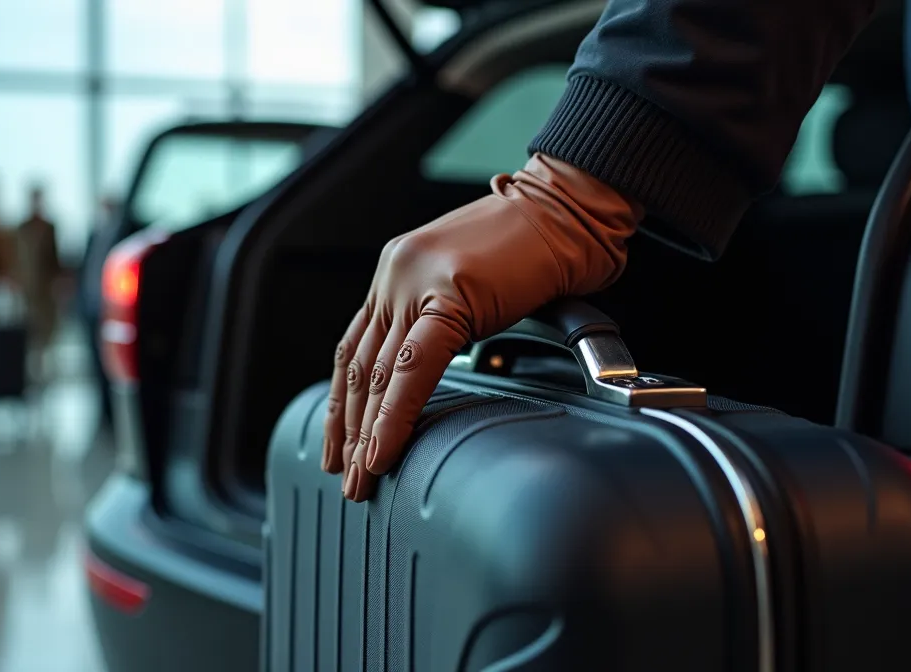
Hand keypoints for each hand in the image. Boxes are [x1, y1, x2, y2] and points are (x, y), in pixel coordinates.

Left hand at [323, 154, 641, 501]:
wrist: (569, 206)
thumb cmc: (535, 246)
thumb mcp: (470, 285)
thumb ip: (442, 319)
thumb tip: (428, 371)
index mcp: (396, 272)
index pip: (356, 348)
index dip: (344, 403)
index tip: (341, 446)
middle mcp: (395, 274)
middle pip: (359, 365)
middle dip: (349, 428)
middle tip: (348, 477)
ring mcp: (416, 280)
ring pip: (379, 371)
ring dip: (367, 430)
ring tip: (365, 475)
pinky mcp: (450, 293)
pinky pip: (414, 365)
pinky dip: (396, 412)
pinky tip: (386, 445)